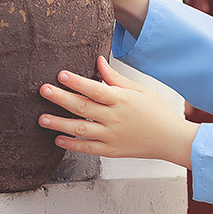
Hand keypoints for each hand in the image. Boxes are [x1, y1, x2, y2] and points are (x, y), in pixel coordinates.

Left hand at [40, 57, 196, 167]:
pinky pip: (88, 148)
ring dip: (60, 124)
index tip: (61, 75)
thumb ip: (116, 78)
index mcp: (121, 100)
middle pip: (83, 107)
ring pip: (81, 130)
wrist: (170, 139)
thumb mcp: (139, 90)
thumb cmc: (156, 112)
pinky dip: (72, 145)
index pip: (95, 89)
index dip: (77, 82)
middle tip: (43, 91)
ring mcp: (112, 136)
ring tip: (42, 118)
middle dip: (61, 99)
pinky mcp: (111, 151)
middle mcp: (114, 118)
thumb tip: (99, 62)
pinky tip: (58, 139)